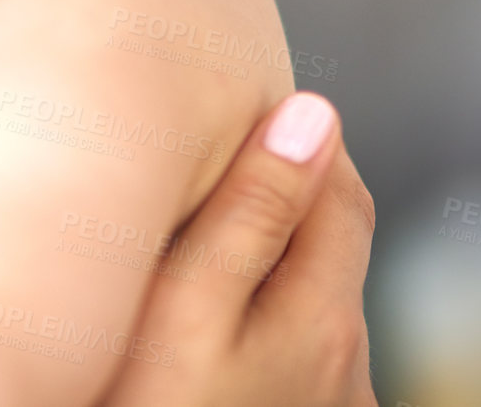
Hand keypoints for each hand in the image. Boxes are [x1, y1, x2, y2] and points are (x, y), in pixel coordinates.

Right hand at [99, 92, 377, 406]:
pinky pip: (291, 348)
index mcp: (320, 314)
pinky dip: (259, 311)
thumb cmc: (139, 404)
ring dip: (269, 254)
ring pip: (311, 296)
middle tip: (210, 156)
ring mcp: (321, 402)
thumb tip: (313, 112)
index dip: (298, 135)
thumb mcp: (184, 307)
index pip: (341, 189)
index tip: (238, 104)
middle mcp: (340, 362)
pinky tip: (204, 318)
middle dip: (285, 191)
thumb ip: (249, 212)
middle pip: (331, 243)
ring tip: (194, 234)